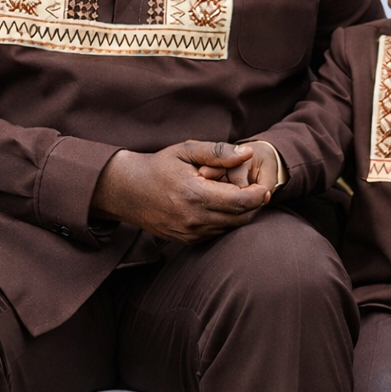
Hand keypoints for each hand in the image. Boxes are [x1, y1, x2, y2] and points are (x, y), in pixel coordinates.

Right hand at [91, 141, 271, 242]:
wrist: (127, 190)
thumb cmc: (159, 166)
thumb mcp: (187, 150)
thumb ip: (219, 152)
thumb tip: (248, 153)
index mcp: (196, 195)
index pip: (241, 201)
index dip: (258, 195)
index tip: (263, 185)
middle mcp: (194, 219)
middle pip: (240, 218)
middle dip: (253, 205)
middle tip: (257, 191)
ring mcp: (190, 233)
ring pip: (230, 228)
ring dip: (240, 214)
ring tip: (239, 195)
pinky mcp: (186, 240)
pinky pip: (217, 233)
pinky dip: (225, 221)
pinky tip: (221, 206)